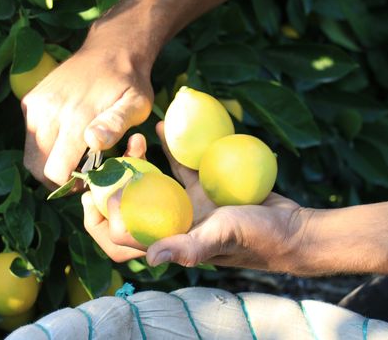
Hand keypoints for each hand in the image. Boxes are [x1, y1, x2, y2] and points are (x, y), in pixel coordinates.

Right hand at [21, 43, 152, 188]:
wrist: (111, 48)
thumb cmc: (129, 83)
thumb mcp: (136, 104)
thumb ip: (116, 124)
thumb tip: (93, 142)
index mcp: (75, 117)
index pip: (55, 171)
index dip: (70, 184)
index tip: (87, 180)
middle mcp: (48, 111)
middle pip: (37, 168)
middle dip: (56, 179)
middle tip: (79, 172)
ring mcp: (36, 105)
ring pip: (31, 154)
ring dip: (48, 162)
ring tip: (73, 156)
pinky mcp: (30, 100)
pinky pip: (30, 136)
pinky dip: (43, 144)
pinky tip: (66, 136)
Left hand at [84, 121, 306, 272]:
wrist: (293, 229)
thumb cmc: (257, 238)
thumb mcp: (221, 239)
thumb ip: (189, 248)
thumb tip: (153, 257)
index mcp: (167, 241)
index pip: (121, 238)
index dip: (101, 219)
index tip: (94, 191)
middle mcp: (171, 224)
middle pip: (130, 208)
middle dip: (116, 186)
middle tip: (112, 159)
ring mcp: (186, 207)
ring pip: (152, 184)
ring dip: (140, 164)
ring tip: (136, 139)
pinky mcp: (203, 190)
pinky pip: (180, 167)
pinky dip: (170, 150)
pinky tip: (163, 128)